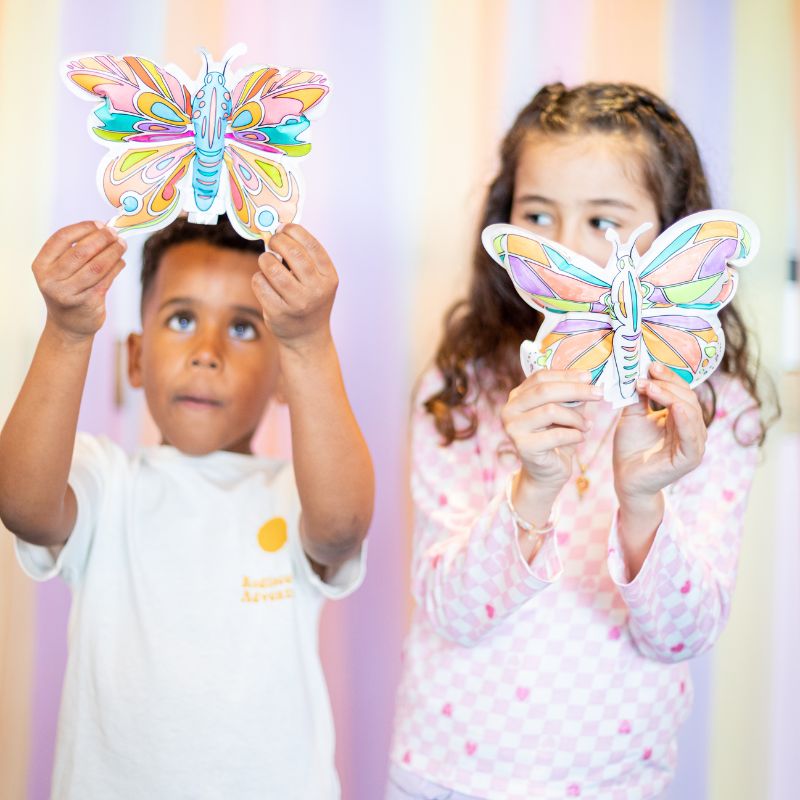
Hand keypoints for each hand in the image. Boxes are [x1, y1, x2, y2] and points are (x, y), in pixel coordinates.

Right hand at [32, 221, 126, 339]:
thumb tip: (105, 229)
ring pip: (96, 266)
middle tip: (115, 233)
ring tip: (122, 245)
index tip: (100, 224)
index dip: (83, 228)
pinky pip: (106, 279)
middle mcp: (51, 279)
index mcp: (41, 265)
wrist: (69, 324)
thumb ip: (76, 251)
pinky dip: (116, 267)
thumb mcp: (61, 270)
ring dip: (113, 252)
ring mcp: (68, 293)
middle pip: (81, 252)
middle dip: (102, 239)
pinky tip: (121, 261)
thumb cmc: (68, 290)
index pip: (61, 238)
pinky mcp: (87, 303)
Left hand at [252, 225, 337, 351]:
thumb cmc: (310, 300)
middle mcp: (316, 290)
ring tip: (266, 262)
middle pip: (293, 253)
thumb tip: (279, 230)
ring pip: (272, 268)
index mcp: (329, 277)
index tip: (284, 229)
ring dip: (265, 259)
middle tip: (272, 242)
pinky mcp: (278, 312)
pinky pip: (260, 284)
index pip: (311, 245)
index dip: (294, 231)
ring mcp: (297, 302)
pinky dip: (258, 278)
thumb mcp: (318, 280)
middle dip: (277, 241)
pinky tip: (264, 282)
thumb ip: (305, 257)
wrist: (307, 337)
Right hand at [501, 370, 603, 497]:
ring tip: (587, 425)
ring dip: (576, 418)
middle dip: (576, 390)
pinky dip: (574, 435)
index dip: (566, 374)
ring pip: (550, 411)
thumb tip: (590, 379)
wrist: (547, 472)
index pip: (540, 377)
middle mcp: (509, 409)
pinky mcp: (523, 446)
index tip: (590, 376)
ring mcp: (513, 428)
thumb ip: (571, 397)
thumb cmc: (556, 439)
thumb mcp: (564, 413)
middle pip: (544, 390)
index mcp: (517, 396)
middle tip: (598, 394)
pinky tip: (581, 438)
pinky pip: (556, 435)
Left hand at [613, 361, 707, 505]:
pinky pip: (692, 436)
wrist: (625, 478)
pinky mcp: (690, 458)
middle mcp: (691, 429)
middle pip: (687, 398)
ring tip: (649, 386)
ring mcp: (693, 444)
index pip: (681, 391)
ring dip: (670, 396)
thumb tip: (642, 371)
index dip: (668, 377)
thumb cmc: (630, 448)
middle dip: (668, 383)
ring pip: (690, 412)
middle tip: (647, 375)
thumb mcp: (633, 416)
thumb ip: (640, 397)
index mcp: (681, 418)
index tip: (650, 366)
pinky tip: (673, 406)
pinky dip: (684, 419)